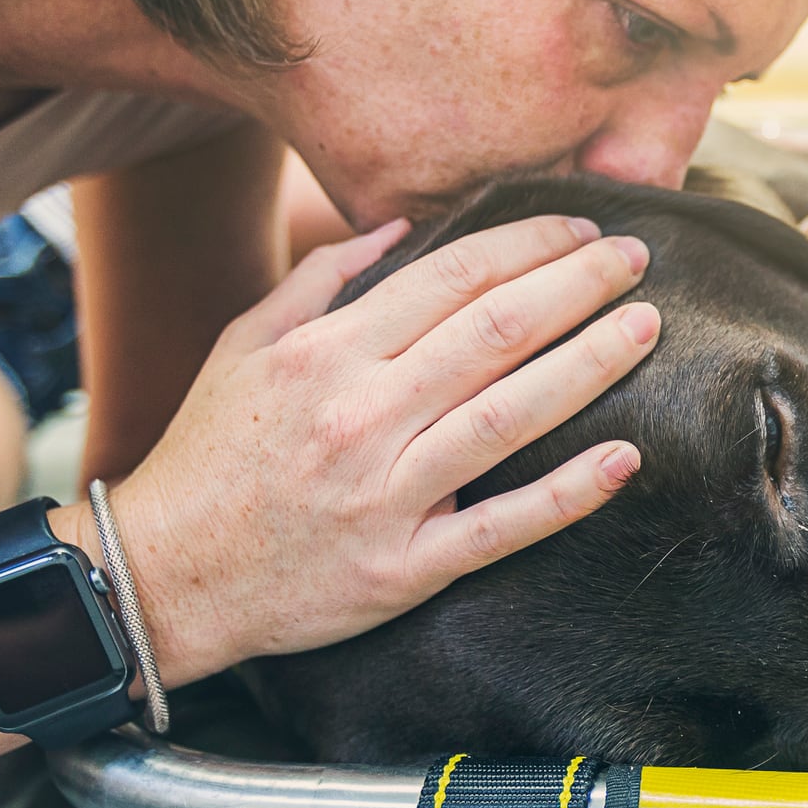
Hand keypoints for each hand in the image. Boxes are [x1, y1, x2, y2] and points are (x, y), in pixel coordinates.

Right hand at [99, 213, 659, 681]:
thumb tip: (400, 228)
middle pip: (495, 333)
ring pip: (509, 416)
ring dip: (589, 365)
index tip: (581, 228)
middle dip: (576, 286)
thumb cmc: (211, 455)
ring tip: (645, 328)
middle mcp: (361, 417)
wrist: (161, 579)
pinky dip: (568, 493)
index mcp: (326, 355)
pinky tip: (624, 458)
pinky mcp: (405, 568)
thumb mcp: (244, 347)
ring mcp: (387, 496)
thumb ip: (321, 280)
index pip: (451, 279)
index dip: (527, 246)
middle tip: (636, 258)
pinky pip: (502, 527)